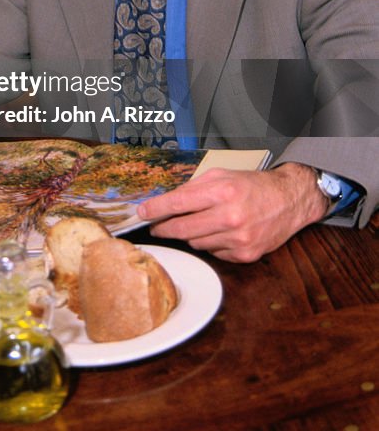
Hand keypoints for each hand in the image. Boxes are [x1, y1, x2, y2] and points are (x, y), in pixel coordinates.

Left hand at [136, 162, 328, 262]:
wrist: (289, 201)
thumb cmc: (253, 186)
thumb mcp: (222, 176)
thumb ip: (194, 188)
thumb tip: (167, 202)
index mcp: (222, 191)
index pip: (178, 203)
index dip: (156, 209)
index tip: (142, 212)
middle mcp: (230, 216)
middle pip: (182, 228)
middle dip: (164, 227)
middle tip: (156, 225)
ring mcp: (238, 239)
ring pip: (196, 243)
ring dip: (190, 234)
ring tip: (198, 223)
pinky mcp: (245, 255)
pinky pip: (213, 253)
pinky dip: (210, 244)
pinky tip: (219, 233)